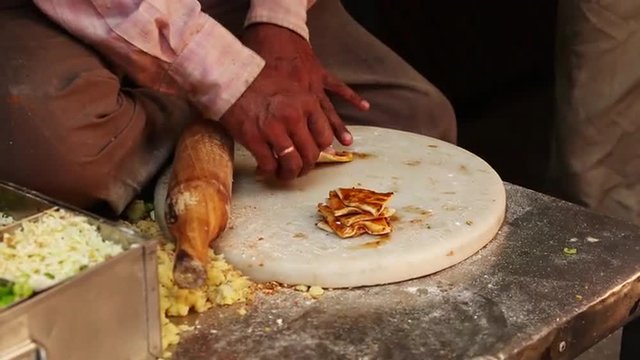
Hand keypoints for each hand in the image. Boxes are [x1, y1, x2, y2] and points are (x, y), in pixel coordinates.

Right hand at [219, 24, 367, 180]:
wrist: (230, 79)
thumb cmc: (260, 83)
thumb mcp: (292, 90)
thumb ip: (306, 110)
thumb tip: (313, 137)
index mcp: (307, 103)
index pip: (325, 138)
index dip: (319, 150)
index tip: (311, 153)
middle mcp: (294, 117)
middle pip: (311, 155)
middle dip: (306, 167)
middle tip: (298, 169)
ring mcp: (274, 129)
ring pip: (293, 164)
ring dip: (289, 174)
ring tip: (283, 174)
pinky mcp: (254, 138)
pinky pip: (269, 165)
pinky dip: (269, 172)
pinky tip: (265, 169)